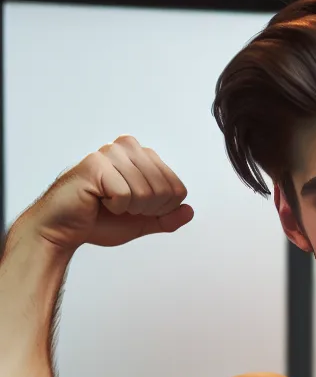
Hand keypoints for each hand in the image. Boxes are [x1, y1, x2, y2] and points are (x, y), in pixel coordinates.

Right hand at [26, 135, 192, 251]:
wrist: (66, 229)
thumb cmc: (100, 220)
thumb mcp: (143, 222)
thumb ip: (167, 218)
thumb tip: (189, 210)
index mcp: (142, 155)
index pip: (177, 188)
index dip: (162, 209)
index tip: (138, 208)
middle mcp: (127, 147)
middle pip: (165, 190)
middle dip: (147, 209)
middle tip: (122, 207)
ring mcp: (110, 153)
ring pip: (146, 192)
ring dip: (130, 208)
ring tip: (109, 203)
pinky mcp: (95, 164)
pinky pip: (125, 194)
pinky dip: (115, 207)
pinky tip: (98, 200)